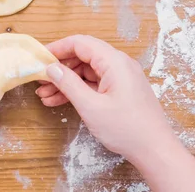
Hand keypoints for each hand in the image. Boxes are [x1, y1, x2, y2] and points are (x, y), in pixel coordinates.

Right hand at [35, 35, 173, 159]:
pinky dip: (77, 90)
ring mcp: (121, 77)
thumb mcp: (90, 106)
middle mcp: (119, 65)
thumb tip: (51, 68)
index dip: (57, 48)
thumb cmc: (127, 128)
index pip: (80, 43)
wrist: (155, 150)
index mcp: (114, 62)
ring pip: (86, 72)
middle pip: (82, 56)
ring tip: (45, 95)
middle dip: (59, 68)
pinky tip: (59, 100)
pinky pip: (94, 83)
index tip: (39, 57)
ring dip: (66, 82)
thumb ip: (68, 84)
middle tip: (40, 80)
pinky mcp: (121, 90)